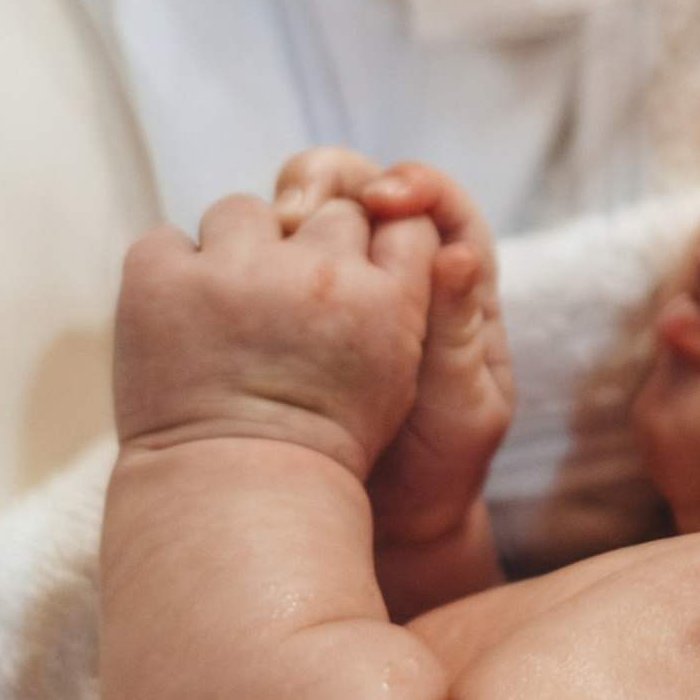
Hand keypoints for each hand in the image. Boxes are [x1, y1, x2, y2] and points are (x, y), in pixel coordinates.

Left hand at [112, 186, 434, 479]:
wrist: (231, 502)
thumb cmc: (323, 446)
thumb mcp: (392, 375)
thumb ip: (398, 293)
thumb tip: (385, 217)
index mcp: (383, 295)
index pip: (400, 217)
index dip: (374, 238)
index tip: (351, 268)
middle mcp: (317, 274)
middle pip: (324, 207)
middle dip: (306, 242)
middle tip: (282, 299)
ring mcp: (235, 271)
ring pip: (241, 211)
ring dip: (234, 250)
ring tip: (225, 312)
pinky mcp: (161, 278)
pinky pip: (167, 239)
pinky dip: (168, 275)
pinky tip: (179, 322)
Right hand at [273, 151, 514, 552]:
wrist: (388, 519)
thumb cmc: (441, 468)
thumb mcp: (463, 410)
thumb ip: (459, 337)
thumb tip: (456, 255)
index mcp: (454, 288)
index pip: (438, 206)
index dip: (412, 186)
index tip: (383, 200)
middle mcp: (396, 272)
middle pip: (364, 188)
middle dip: (332, 180)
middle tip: (300, 206)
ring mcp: (337, 286)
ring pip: (311, 213)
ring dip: (287, 205)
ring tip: (269, 227)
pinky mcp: (289, 307)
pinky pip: (272, 256)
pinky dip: (255, 247)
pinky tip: (235, 260)